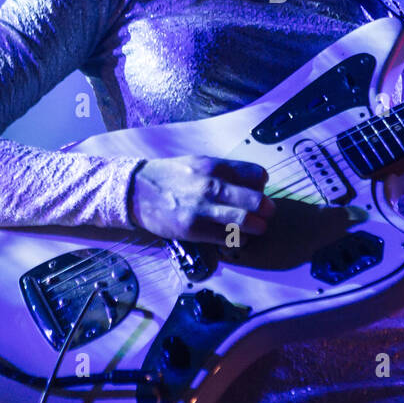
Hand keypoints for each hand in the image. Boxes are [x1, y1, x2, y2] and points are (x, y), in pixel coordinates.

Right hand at [128, 155, 274, 243]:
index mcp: (215, 165)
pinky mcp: (194, 230)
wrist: (136, 191)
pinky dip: (239, 239)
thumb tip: (254, 184)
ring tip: (256, 227)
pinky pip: (228, 238)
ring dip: (257, 227)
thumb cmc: (170, 176)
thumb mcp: (198, 163)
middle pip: (257, 200)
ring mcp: (202, 209)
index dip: (262, 185)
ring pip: (246, 221)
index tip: (258, 190)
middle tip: (266, 213)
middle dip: (267, 209)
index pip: (257, 175)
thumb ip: (225, 172)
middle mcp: (211, 185)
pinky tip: (236, 236)